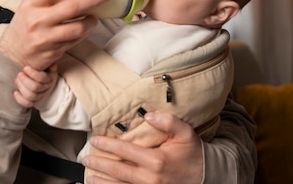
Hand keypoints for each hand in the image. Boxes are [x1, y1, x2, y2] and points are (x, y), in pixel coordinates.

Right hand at [0, 0, 110, 69]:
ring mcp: (45, 39)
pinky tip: (87, 28)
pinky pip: (75, 41)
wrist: (12, 53)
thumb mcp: (30, 6)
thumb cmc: (26, 24)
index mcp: (30, 5)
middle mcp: (37, 21)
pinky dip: (84, 33)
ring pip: (77, 28)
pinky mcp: (53, 52)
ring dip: (92, 21)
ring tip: (96, 17)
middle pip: (71, 8)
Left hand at [13, 64, 57, 107]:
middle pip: (36, 87)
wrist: (45, 83)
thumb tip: (50, 61)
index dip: (33, 73)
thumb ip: (48, 63)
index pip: (42, 78)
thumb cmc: (44, 71)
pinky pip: (28, 104)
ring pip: (31, 96)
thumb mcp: (48, 66)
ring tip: (17, 80)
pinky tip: (15, 92)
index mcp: (50, 78)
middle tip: (19, 74)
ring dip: (22, 88)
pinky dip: (20, 99)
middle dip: (25, 80)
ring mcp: (40, 96)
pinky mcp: (34, 102)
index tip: (25, 68)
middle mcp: (46, 88)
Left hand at [82, 112, 203, 183]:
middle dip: (100, 164)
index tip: (95, 140)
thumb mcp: (186, 133)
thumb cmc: (193, 153)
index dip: (108, 145)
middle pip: (118, 171)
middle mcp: (150, 178)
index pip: (126, 151)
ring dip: (103, 183)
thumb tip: (148, 115)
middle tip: (85, 158)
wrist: (207, 177)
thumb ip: (168, 121)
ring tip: (89, 177)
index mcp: (156, 160)